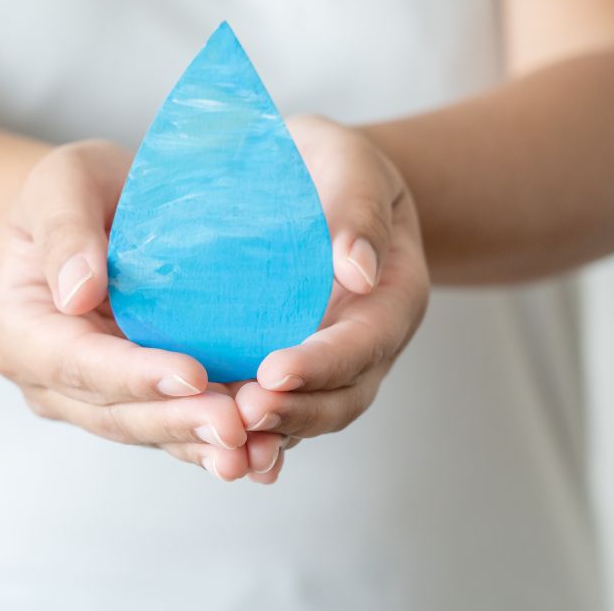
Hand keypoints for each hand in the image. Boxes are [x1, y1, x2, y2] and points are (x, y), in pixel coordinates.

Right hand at [0, 141, 265, 480]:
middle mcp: (49, 380)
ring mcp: (90, 397)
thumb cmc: (71, 190)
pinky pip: (172, 426)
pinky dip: (212, 440)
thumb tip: (78, 293)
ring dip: (202, 444)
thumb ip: (65, 233)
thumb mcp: (60, 183)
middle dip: (178, 422)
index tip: (194, 375)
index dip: (136, 375)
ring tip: (257, 451)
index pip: (78, 364)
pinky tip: (261, 450)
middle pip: (116, 413)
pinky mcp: (134, 398)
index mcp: (20, 332)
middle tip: (239, 427)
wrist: (88, 209)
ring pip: (148, 431)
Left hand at [226, 115, 429, 462]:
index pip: (367, 340)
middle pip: (344, 395)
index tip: (275, 371)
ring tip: (225, 441)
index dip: (324, 363)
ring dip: (273, 434)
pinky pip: (281, 408)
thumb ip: (359, 207)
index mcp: (394, 294)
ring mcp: (333, 361)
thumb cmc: (333, 163)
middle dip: (296, 412)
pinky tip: (218, 451)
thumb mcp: (351, 162)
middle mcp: (369, 340)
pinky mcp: (293, 367)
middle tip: (241, 414)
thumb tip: (359, 270)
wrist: (316, 178)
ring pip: (311, 414)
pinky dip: (255, 434)